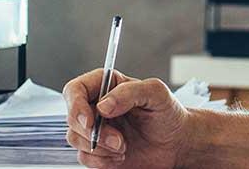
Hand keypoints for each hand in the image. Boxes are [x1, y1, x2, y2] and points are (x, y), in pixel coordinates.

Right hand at [64, 69, 193, 167]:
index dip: (75, 106)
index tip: (89, 121)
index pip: (75, 90)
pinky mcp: (97, 151)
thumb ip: (130, 92)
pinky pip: (85, 158)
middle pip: (72, 117)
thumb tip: (103, 106)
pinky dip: (102, 161)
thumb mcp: (156, 93)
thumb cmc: (168, 114)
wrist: (176, 143)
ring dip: (99, 148)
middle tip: (118, 140)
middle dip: (92, 133)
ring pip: (75, 139)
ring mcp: (95, 130)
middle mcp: (96, 107)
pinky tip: (121, 156)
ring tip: (124, 147)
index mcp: (106, 86)